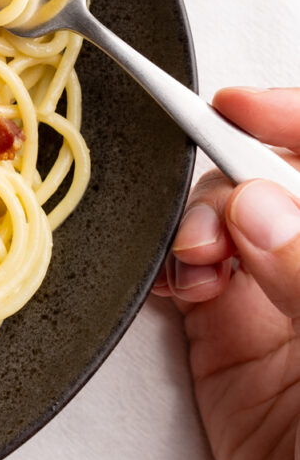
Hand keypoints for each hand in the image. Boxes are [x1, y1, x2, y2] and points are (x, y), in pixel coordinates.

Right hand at [155, 87, 299, 459]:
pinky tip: (176, 280)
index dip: (289, 122)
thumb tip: (252, 203)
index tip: (240, 107)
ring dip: (195, 225)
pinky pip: (191, 285)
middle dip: (231, 176)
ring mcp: (279, 309)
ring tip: (192, 260)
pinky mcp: (231, 352)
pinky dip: (171, 268)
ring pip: (222, 227)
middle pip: (268, 186)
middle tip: (211, 211)